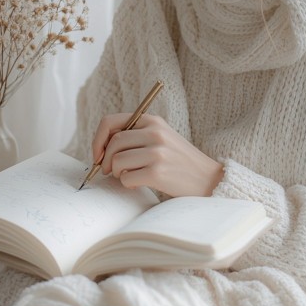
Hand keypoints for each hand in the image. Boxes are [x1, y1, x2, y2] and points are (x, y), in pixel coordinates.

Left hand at [92, 113, 223, 196]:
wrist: (208, 179)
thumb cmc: (178, 161)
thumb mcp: (160, 138)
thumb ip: (135, 136)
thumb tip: (101, 148)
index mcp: (152, 121)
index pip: (110, 122)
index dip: (97, 139)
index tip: (97, 154)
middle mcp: (155, 133)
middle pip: (112, 144)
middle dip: (105, 161)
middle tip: (109, 171)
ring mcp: (157, 152)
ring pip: (116, 162)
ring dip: (117, 174)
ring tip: (130, 176)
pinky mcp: (158, 172)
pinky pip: (126, 178)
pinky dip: (128, 184)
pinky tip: (140, 183)